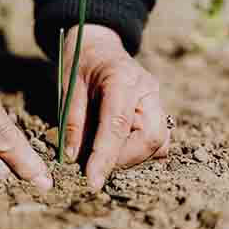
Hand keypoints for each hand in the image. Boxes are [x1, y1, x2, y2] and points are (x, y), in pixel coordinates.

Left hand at [63, 25, 169, 190]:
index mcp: (122, 80)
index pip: (118, 125)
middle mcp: (147, 90)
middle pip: (152, 138)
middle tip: (97, 163)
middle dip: (124, 159)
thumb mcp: (69, 88)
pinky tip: (119, 146)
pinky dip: (140, 150)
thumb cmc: (81, 65)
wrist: (98, 47)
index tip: (93, 181)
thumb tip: (74, 157)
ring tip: (105, 152)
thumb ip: (73, 122)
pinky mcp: (157, 109)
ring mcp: (156, 99)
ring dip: (132, 157)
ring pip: (159, 142)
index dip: (106, 157)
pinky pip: (159, 139)